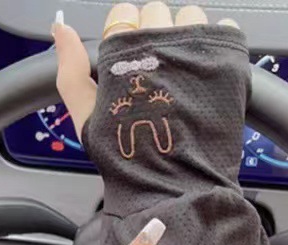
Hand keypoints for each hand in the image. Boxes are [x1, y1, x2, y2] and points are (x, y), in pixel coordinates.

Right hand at [53, 2, 238, 141]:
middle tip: (159, 72)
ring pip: (192, 16)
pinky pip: (227, 29)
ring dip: (188, 36)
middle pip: (157, 11)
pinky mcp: (226, 59)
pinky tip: (206, 74)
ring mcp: (196, 47)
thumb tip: (60, 29)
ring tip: (185, 72)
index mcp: (123, 50)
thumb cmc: (129, 158)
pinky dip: (218, 44)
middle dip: (156, 36)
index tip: (132, 59)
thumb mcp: (87, 116)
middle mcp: (159, 40)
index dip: (126, 36)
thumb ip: (70, 70)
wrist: (175, 185)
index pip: (123, 14)